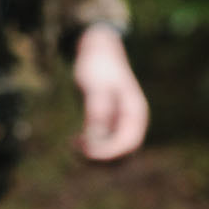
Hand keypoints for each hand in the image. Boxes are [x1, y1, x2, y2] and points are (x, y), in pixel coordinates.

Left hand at [72, 24, 148, 160]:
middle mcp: (132, 123)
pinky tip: (74, 140)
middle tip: (75, 148)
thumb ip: (98, 111)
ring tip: (72, 145)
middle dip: (101, 158)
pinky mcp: (109, 123)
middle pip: (124, 154)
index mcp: (136, 114)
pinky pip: (105, 144)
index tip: (87, 153)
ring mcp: (122, 124)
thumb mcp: (95, 86)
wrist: (98, 50)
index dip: (109, 153)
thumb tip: (97, 139)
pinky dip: (92, 147)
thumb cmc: (97, 66)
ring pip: (113, 152)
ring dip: (95, 155)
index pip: (129, 144)